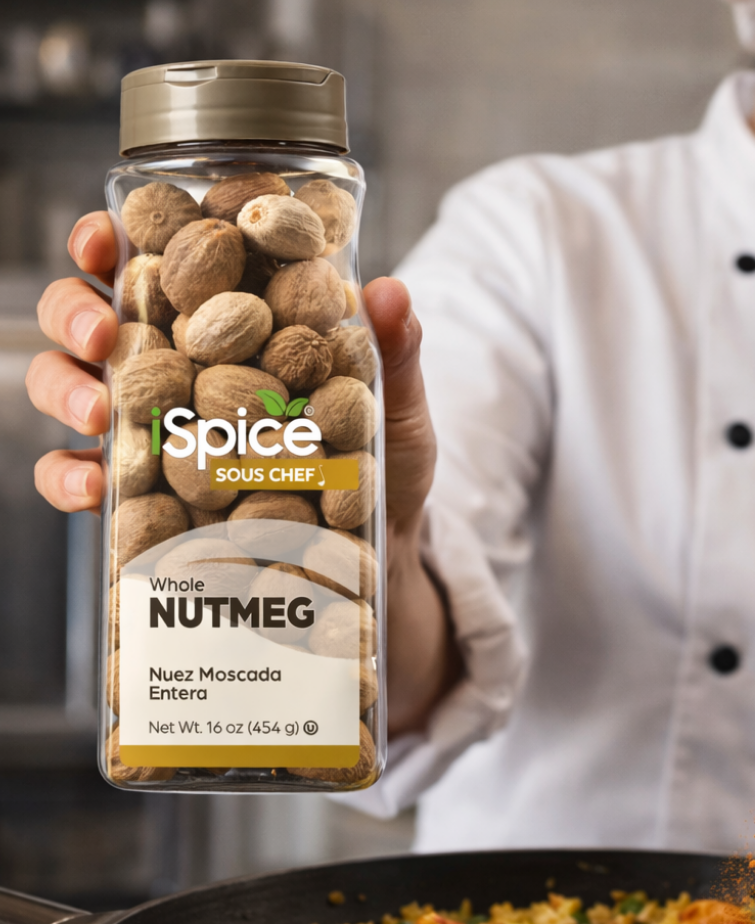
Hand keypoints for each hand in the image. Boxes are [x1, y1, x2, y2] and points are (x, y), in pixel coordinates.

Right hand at [30, 211, 454, 732]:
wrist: (378, 560)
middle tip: (100, 334)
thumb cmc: (384, 468)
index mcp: (235, 324)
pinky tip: (95, 489)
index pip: (163, 264)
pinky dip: (72, 477)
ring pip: (73, 387)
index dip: (121, 239)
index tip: (109, 238)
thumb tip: (390, 294)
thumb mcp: (397, 409)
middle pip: (97, 317)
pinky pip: (82, 477)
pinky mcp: (145, 496)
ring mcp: (155, 431)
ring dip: (64, 389)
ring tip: (98, 413)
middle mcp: (182, 368)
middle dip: (76, 313)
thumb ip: (393, 354)